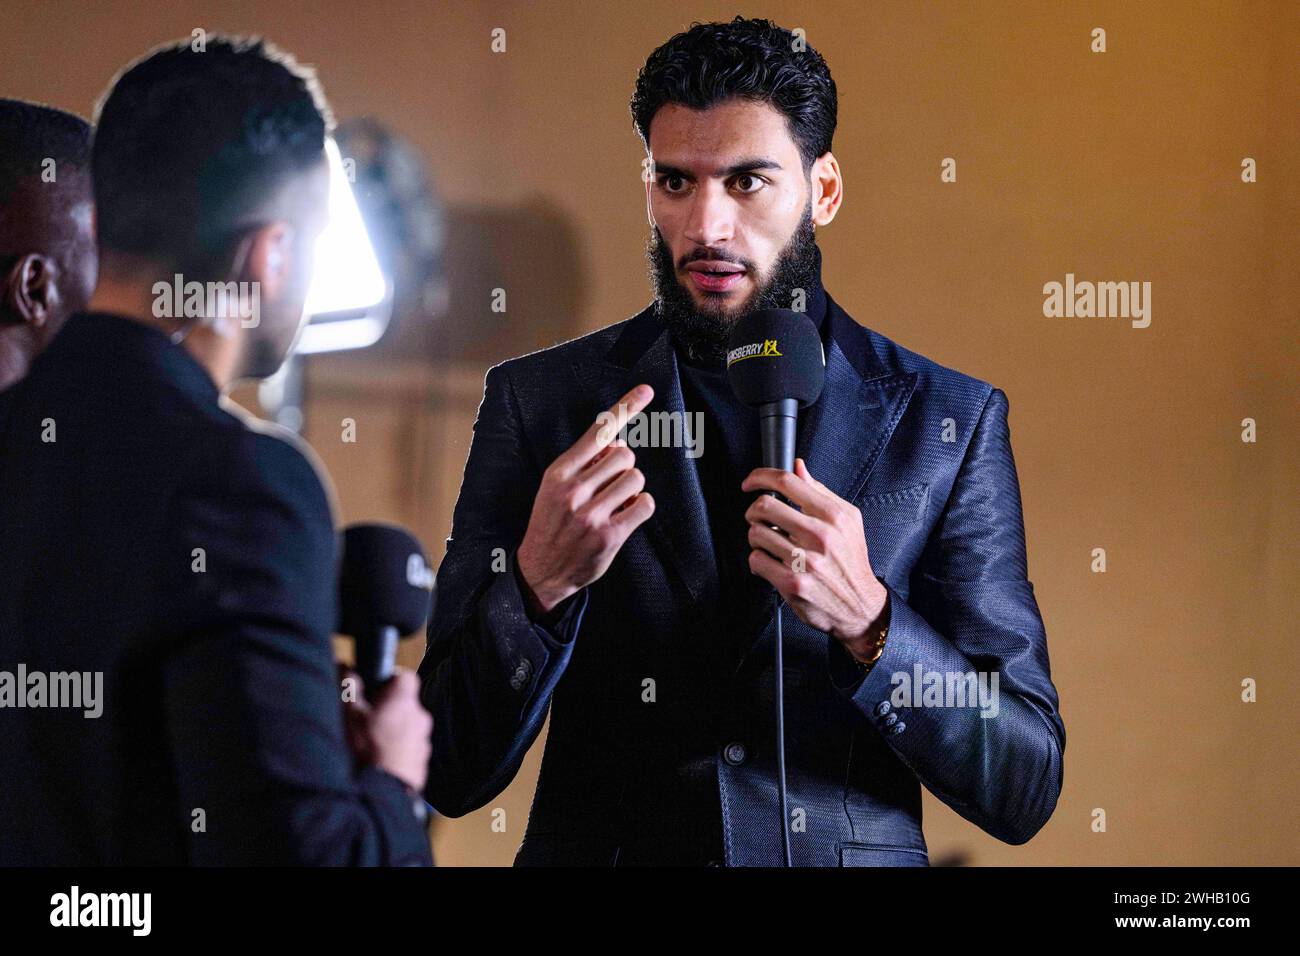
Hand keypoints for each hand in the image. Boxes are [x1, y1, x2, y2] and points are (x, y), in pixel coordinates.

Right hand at [341, 667, 431, 791]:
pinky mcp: (421, 765)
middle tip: (363, 723)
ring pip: (406, 730)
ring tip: (368, 748)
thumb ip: (348, 685)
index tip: (371, 692)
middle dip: (386, 711)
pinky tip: (377, 764)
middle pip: (404, 705)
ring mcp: (423, 743)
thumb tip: (345, 665)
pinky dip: (395, 754)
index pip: (404, 676)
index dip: (387, 681)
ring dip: (391, 734)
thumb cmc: (364, 751)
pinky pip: (407, 752)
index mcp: (404, 700)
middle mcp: (420, 718)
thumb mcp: (348, 714)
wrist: (380, 797)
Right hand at [516, 385, 656, 615]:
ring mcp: (591, 514)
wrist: (539, 571)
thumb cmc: (551, 524)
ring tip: (615, 502)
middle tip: (609, 485)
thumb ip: (582, 464)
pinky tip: (626, 515)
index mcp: (558, 473)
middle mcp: (573, 490)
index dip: (625, 408)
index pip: (597, 433)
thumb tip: (614, 442)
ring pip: (636, 478)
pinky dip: (641, 507)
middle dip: (623, 467)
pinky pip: (644, 505)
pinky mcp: (609, 535)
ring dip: (632, 488)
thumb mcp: (554, 488)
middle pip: (625, 455)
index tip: (646, 391)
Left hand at [742, 458, 888, 660]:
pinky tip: (771, 562)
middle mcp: (821, 536)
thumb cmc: (851, 562)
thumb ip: (820, 492)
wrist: (860, 605)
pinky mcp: (793, 583)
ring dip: (757, 537)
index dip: (761, 477)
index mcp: (833, 516)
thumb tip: (798, 468)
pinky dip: (758, 559)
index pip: (788, 482)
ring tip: (770, 544)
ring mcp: (806, 560)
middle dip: (754, 510)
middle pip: (765, 506)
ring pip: (756, 533)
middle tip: (759, 518)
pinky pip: (757, 560)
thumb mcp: (847, 521)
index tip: (751, 482)